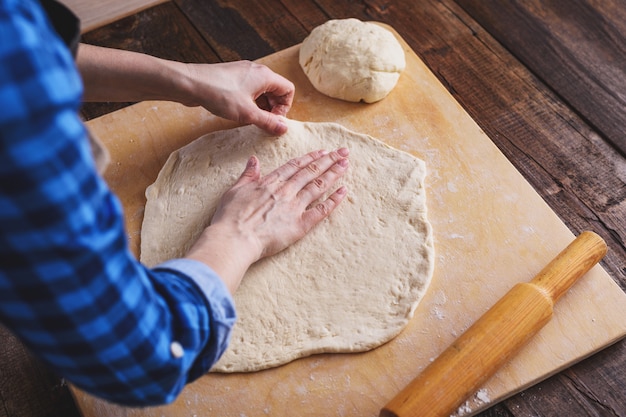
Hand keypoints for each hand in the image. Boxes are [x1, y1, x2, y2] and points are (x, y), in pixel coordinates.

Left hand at [183, 61, 294, 134]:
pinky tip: (240, 113)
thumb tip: (283, 129)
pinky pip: (249, 90)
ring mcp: (244, 74)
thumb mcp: (247, 113)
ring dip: (261, 107)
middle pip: (276, 90)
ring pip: (262, 91)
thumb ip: (267, 121)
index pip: (288, 90)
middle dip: (273, 108)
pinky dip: (250, 102)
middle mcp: (256, 72)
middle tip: (263, 123)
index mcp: (265, 76)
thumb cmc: (218, 93)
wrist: (190, 83)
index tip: (273, 121)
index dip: (284, 108)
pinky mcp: (233, 78)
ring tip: (251, 120)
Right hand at [185, 148, 348, 292]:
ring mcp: (294, 207)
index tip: (323, 151)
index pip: (295, 165)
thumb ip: (248, 175)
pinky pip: (321, 210)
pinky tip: (343, 191)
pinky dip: (333, 201)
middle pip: (311, 171)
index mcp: (270, 182)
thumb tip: (253, 160)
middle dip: (329, 160)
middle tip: (343, 152)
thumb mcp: (235, 190)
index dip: (311, 157)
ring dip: (333, 174)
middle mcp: (286, 191)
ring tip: (346, 165)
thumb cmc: (230, 217)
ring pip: (318, 186)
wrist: (234, 238)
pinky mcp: (300, 225)